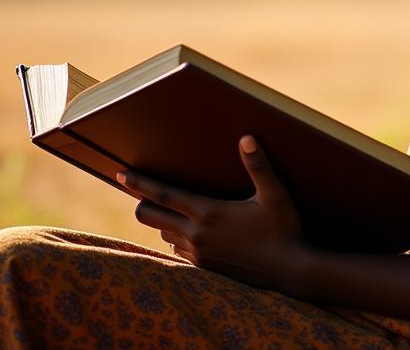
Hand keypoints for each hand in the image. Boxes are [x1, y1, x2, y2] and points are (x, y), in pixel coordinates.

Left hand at [116, 135, 309, 292]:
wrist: (288, 272)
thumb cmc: (283, 230)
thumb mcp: (274, 195)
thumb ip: (258, 166)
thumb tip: (247, 138)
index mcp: (208, 212)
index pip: (164, 195)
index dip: (140, 184)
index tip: (121, 175)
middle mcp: (197, 234)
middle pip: (151, 218)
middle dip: (142, 204)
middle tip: (140, 193)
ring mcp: (199, 254)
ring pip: (164, 235)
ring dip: (163, 223)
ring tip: (168, 210)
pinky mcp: (205, 269)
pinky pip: (179, 252)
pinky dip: (177, 240)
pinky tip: (188, 235)